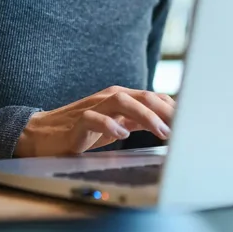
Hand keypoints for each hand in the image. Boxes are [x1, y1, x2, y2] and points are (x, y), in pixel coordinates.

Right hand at [13, 86, 175, 156]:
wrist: (41, 135)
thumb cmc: (82, 130)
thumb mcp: (116, 124)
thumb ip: (137, 119)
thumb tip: (167, 122)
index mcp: (121, 97)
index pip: (153, 97)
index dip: (173, 108)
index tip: (191, 122)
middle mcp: (109, 97)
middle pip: (142, 96)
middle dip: (165, 111)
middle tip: (182, 128)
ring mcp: (92, 107)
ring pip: (122, 101)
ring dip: (145, 116)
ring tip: (161, 132)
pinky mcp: (76, 122)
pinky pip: (93, 118)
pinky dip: (109, 125)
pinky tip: (122, 135)